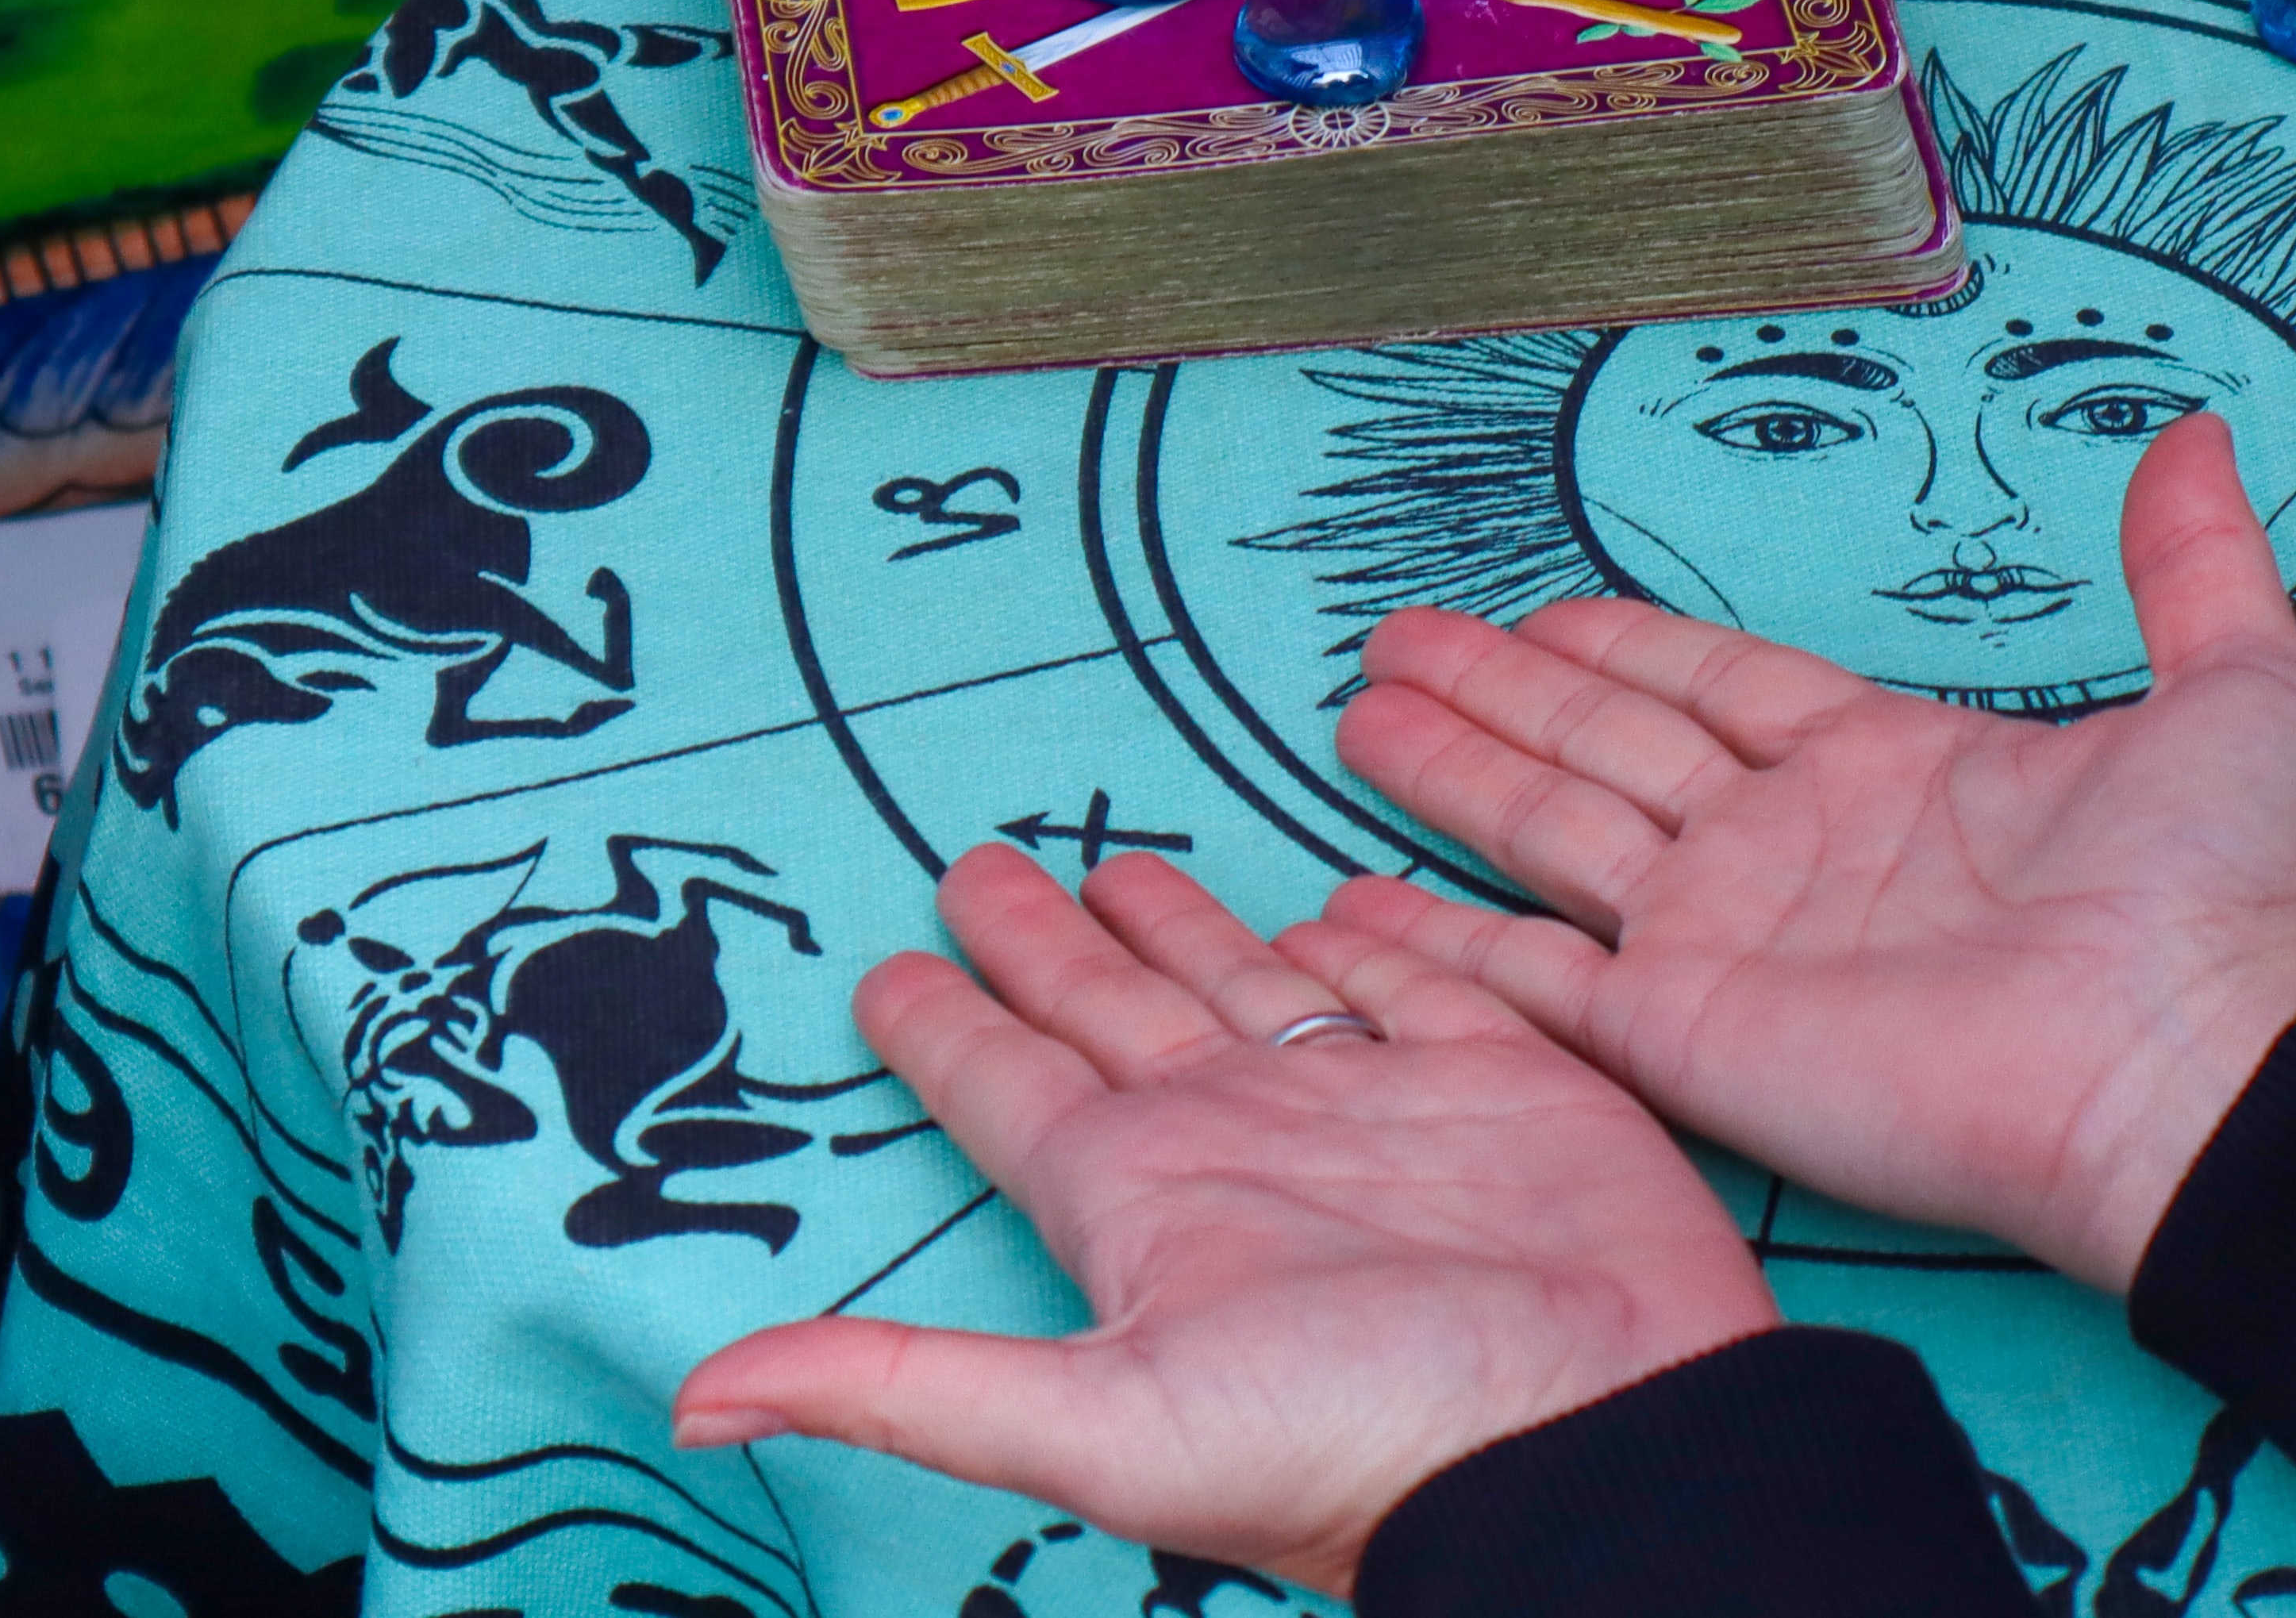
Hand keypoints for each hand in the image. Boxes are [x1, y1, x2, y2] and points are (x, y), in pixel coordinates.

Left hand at [673, 845, 1776, 1596]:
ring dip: (1184, 927)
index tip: (882, 965)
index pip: (1007, 1086)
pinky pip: (1411, 979)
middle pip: (1112, 1010)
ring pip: (1248, 982)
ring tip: (1124, 864)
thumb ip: (907, 1387)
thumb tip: (694, 1401)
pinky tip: (1332, 901)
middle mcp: (1241, 1137)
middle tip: (978, 860)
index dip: (941, 1025)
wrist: (1601, 1431)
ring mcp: (1366, 1103)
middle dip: (1046, 941)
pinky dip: (1371, 938)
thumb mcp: (1106, 1423)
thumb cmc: (1361, 1435)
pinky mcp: (1493, 1075)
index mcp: (1143, 1195)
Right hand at [1328, 413, 2295, 1293]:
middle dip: (1500, 693)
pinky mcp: (1682, 1039)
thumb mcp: (2239, 689)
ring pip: (1549, 837)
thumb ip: (2193, 565)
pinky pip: (1531, 986)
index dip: (1622, 646)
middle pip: (1604, 748)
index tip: (1538, 609)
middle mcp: (1783, 852)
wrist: (2191, 1064)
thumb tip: (2188, 433)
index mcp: (1884, 771)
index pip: (1713, 687)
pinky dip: (1440, 951)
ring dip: (1453, 776)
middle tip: (1397, 639)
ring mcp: (1723, 947)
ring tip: (1359, 717)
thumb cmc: (2216, 893)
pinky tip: (1364, 908)